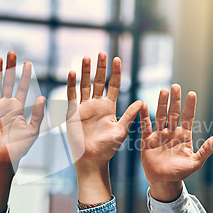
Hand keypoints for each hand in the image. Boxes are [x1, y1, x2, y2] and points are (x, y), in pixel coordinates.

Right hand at [0, 52, 44, 167]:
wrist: (4, 158)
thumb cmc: (20, 146)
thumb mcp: (33, 130)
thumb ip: (37, 114)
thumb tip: (42, 98)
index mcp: (18, 108)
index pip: (23, 87)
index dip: (25, 75)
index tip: (28, 62)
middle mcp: (6, 105)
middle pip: (8, 81)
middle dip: (10, 68)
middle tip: (12, 53)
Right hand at [66, 52, 141, 203]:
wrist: (92, 160)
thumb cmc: (108, 148)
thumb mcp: (121, 130)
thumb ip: (130, 115)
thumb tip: (142, 102)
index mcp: (109, 107)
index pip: (113, 85)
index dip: (115, 72)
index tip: (117, 59)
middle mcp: (96, 105)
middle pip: (99, 81)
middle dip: (100, 67)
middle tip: (102, 53)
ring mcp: (84, 108)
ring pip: (84, 85)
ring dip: (85, 72)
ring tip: (86, 57)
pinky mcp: (73, 113)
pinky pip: (71, 96)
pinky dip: (71, 84)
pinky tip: (71, 73)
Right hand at [140, 85, 212, 201]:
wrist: (163, 181)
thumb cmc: (180, 173)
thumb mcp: (195, 163)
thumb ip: (205, 151)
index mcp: (184, 136)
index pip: (187, 117)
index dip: (189, 106)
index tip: (192, 93)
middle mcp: (172, 132)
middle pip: (174, 112)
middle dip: (175, 100)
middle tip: (176, 86)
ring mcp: (159, 134)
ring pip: (160, 115)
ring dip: (161, 103)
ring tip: (163, 91)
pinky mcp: (147, 139)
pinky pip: (145, 125)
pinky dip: (144, 116)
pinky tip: (142, 105)